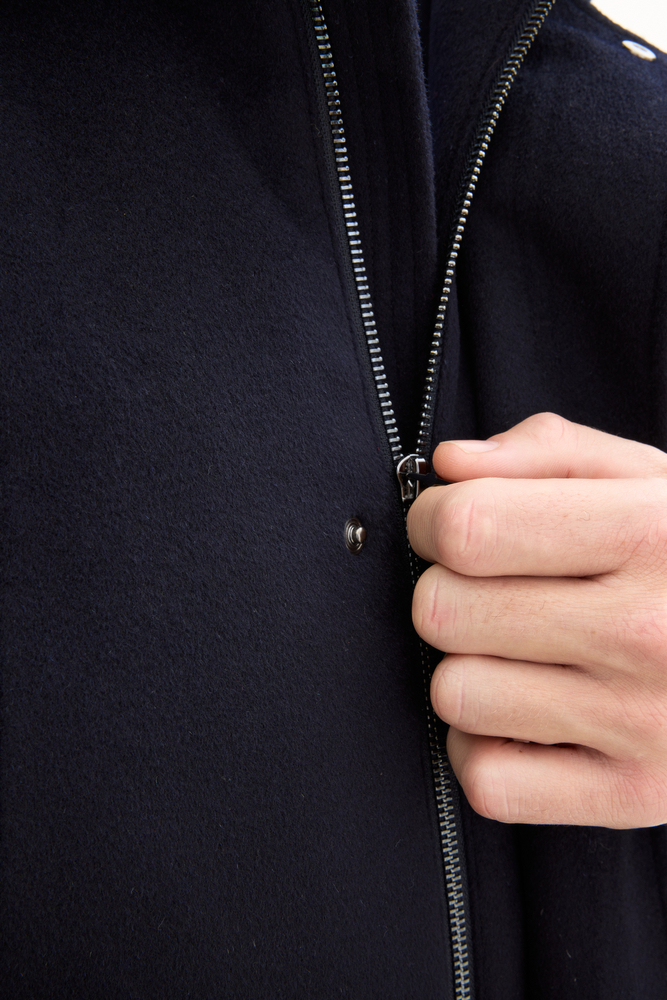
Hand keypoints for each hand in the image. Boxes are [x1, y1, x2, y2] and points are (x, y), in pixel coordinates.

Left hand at [407, 412, 666, 827]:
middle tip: (490, 588)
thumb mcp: (654, 478)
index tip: (448, 524)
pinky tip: (525, 713)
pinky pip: (488, 780)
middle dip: (446, 589)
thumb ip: (550, 452)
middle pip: (444, 612)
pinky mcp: (638, 795)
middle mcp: (649, 631)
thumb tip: (449, 467)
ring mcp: (646, 723)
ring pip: (455, 695)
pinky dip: (484, 747)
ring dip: (467, 668)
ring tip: (520, 651)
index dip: (434, 520)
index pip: (468, 528)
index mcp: (650, 533)